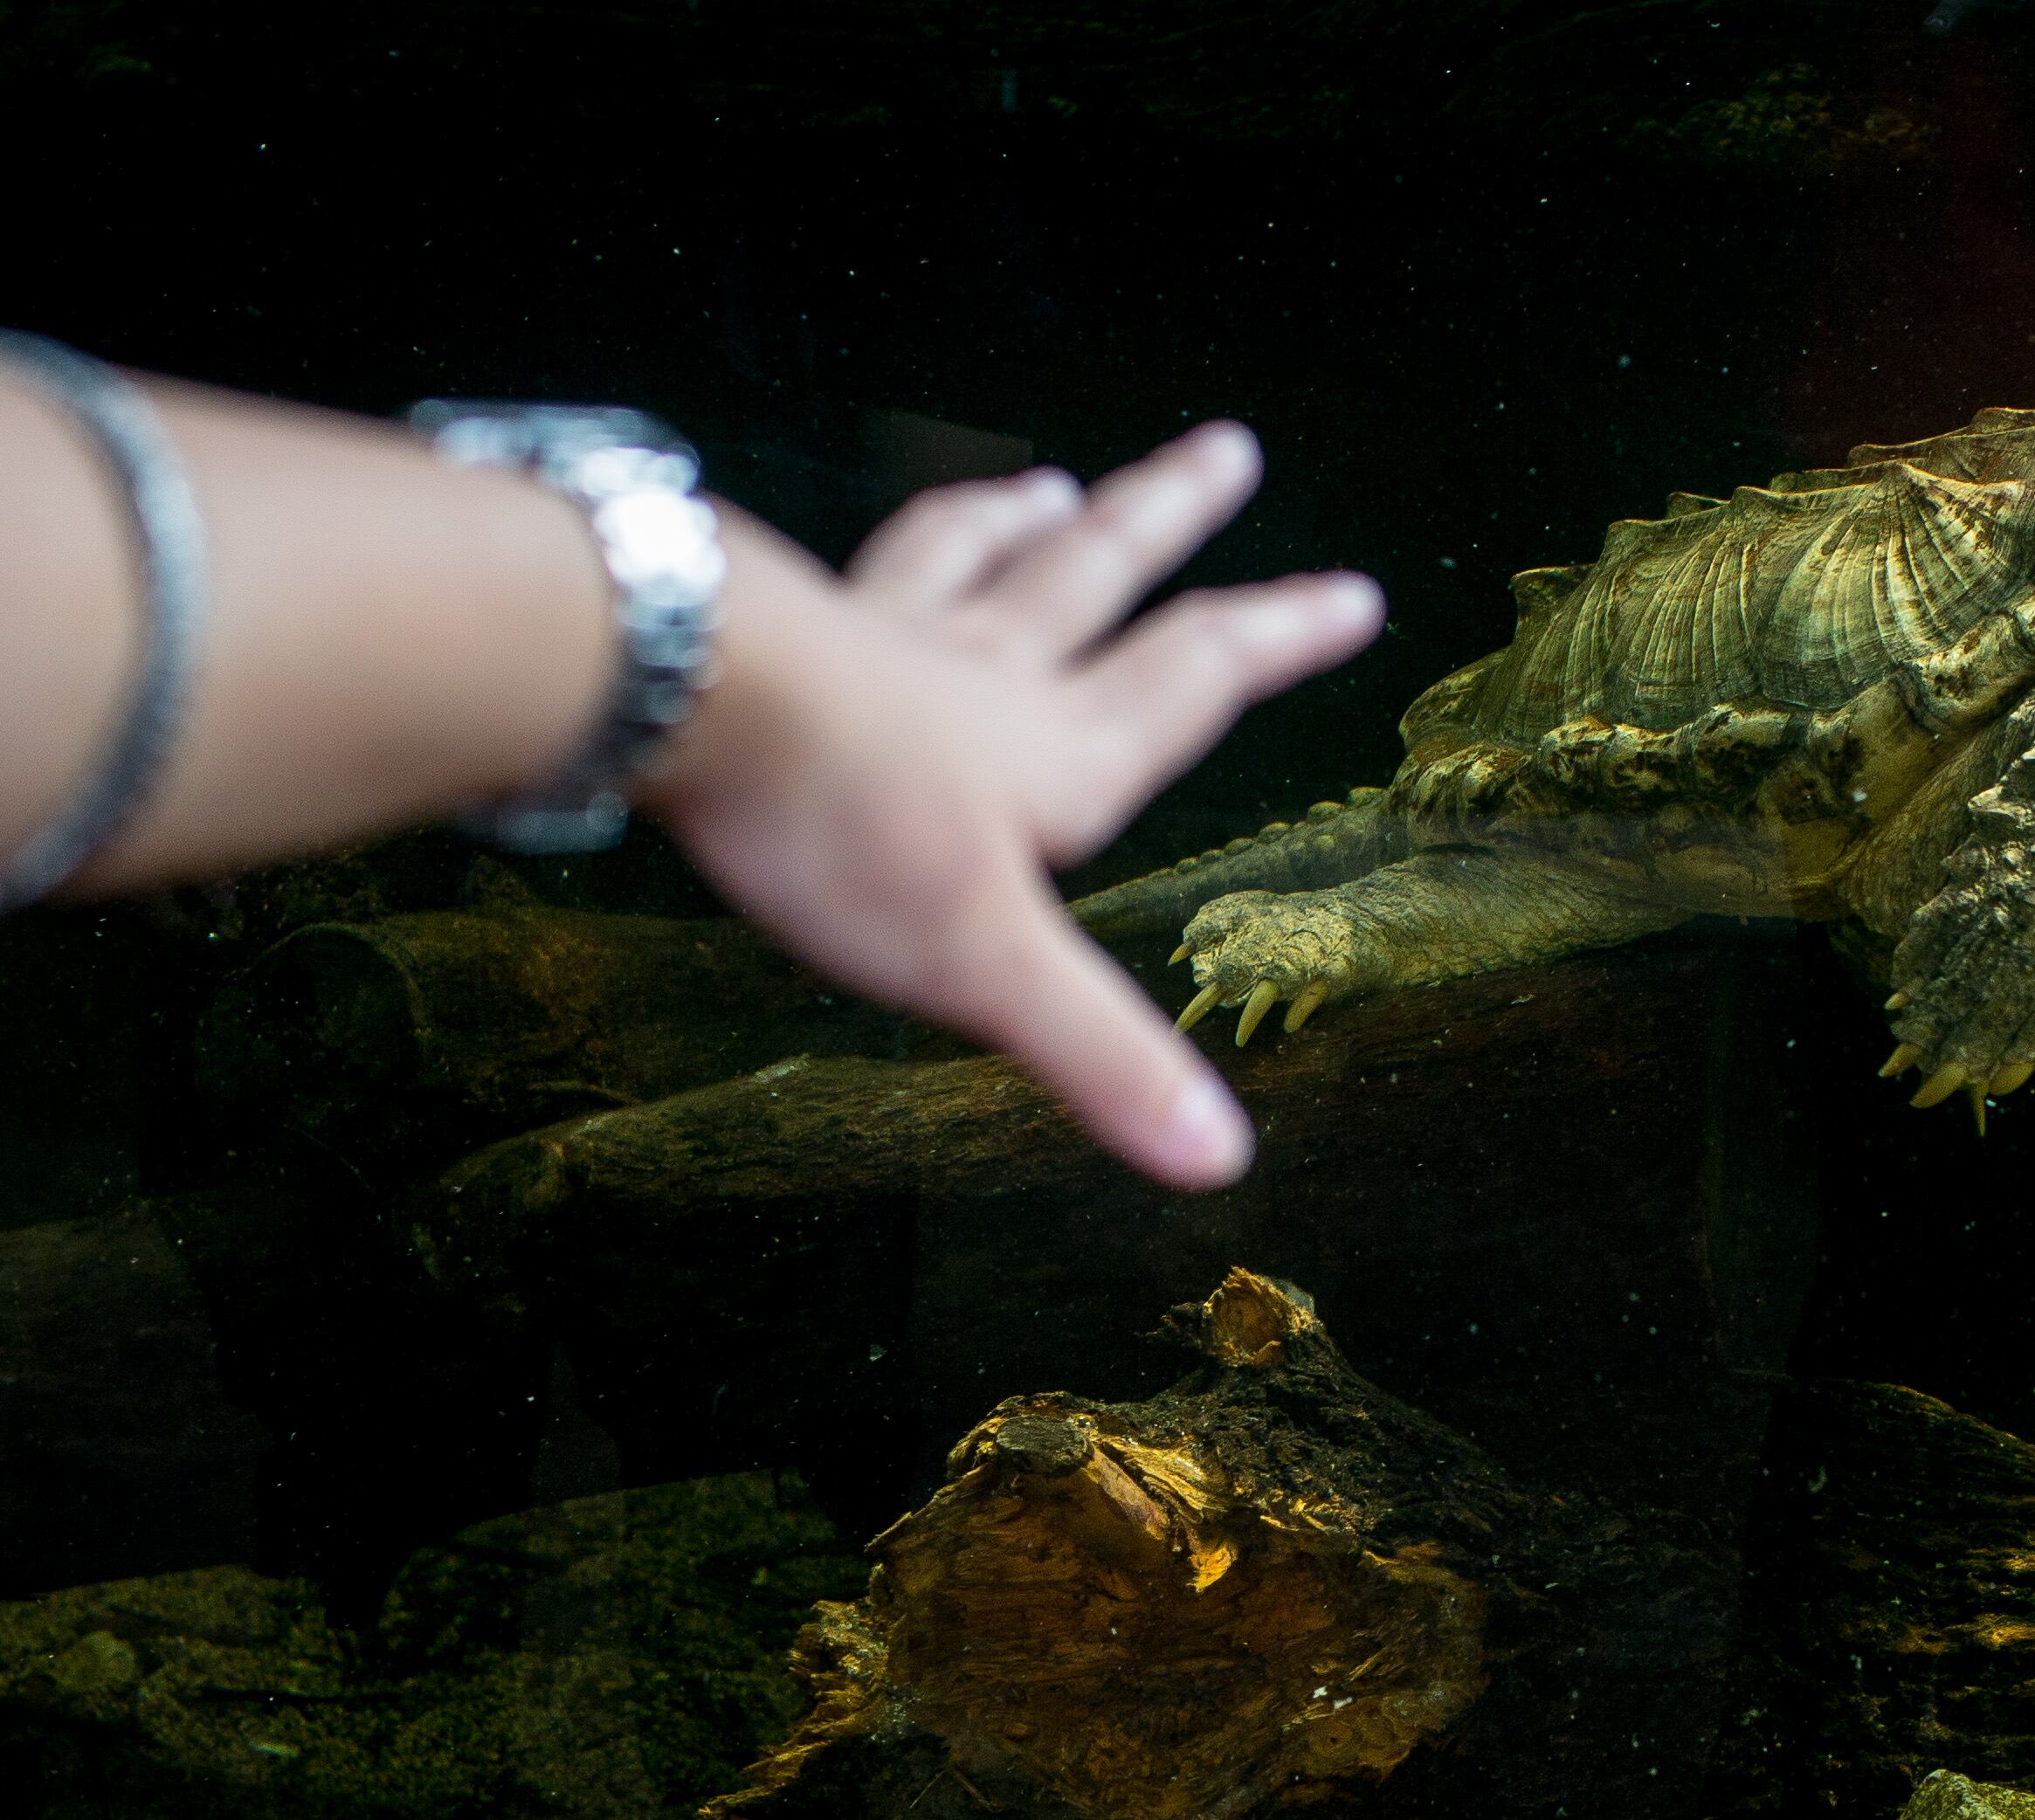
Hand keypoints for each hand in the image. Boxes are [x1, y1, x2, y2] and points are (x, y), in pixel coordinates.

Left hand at [648, 422, 1383, 1189]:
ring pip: (980, 557)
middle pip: (1099, 575)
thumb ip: (1102, 1054)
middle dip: (1172, 517)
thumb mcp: (989, 962)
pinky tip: (883, 542)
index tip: (1352, 593)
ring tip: (1057, 483)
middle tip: (1227, 448)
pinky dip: (893, 543)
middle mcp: (988, 673)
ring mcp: (888, 635)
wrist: (681, 693)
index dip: (1282, 638)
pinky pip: (861, 568)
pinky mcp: (790, 621)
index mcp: (1059, 752)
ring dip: (1027, 519)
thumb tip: (1220, 1157)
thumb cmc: (839, 823)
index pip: (1196, 679)